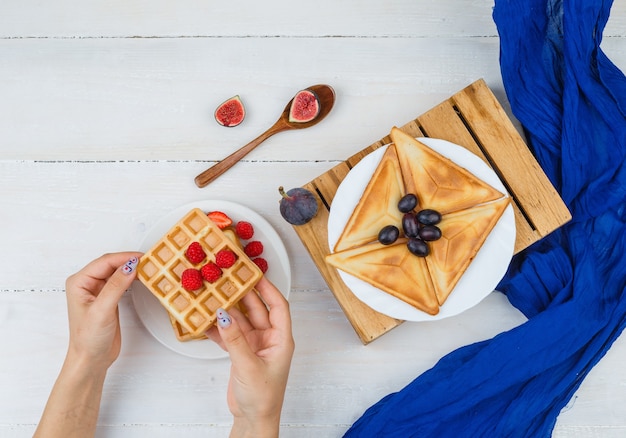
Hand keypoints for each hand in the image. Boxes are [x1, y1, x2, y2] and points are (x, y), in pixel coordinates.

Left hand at [65, 251, 142, 370]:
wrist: (91, 360)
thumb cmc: (88, 339)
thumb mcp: (102, 310)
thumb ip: (116, 286)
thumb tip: (130, 267)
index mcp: (79, 282)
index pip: (105, 262)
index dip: (124, 258)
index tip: (143, 257)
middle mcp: (87, 284)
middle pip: (111, 264)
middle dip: (129, 261)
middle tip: (149, 261)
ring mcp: (98, 291)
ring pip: (117, 272)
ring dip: (131, 269)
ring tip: (148, 267)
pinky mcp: (108, 298)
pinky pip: (121, 282)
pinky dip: (132, 279)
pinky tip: (141, 278)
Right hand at [206, 277, 294, 436]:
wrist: (253, 419)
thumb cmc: (263, 397)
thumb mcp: (249, 366)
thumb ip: (235, 340)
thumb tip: (223, 316)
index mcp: (281, 339)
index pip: (278, 306)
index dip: (267, 288)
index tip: (254, 274)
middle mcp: (269, 339)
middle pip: (257, 309)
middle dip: (243, 295)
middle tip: (228, 280)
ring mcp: (254, 345)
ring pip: (240, 320)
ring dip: (228, 310)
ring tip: (214, 295)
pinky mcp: (241, 353)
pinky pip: (229, 334)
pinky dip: (218, 328)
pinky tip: (205, 320)